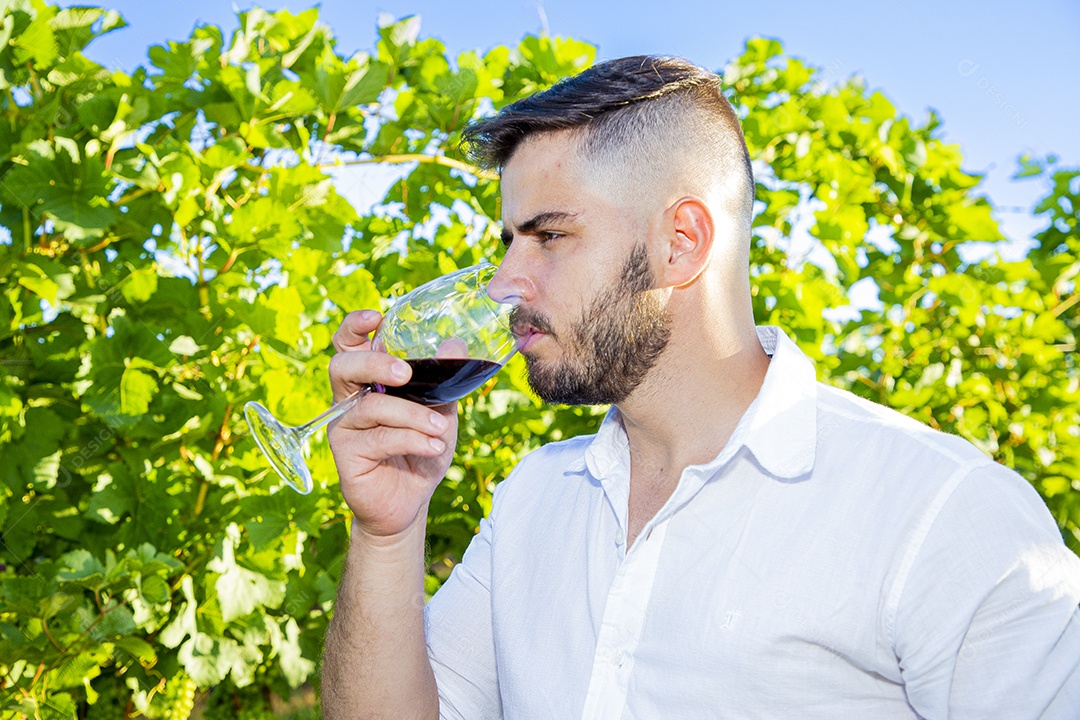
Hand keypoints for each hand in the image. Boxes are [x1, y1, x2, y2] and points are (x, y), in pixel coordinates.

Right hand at [327, 310, 457, 538]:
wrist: (412, 500)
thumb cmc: (421, 449)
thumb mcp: (440, 411)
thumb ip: (444, 380)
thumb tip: (456, 344)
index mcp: (369, 381)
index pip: (350, 345)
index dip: (355, 327)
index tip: (376, 317)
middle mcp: (350, 400)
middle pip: (343, 366)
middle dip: (374, 363)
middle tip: (405, 372)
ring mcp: (344, 427)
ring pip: (370, 407)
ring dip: (411, 415)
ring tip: (439, 428)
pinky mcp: (346, 455)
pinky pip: (378, 439)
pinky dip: (412, 440)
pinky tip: (434, 447)